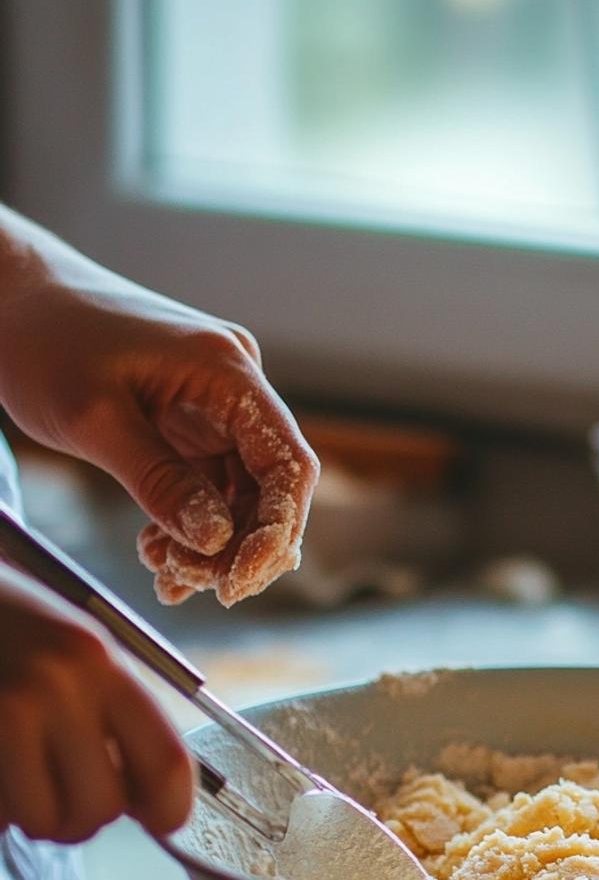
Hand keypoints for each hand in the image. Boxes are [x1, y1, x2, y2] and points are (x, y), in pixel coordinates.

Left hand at [0, 211, 318, 605]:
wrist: (10, 294)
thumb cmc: (43, 339)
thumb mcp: (93, 419)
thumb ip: (159, 482)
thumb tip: (216, 541)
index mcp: (227, 372)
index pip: (289, 463)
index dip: (278, 530)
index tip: (239, 583)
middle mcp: (235, 387)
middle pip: (270, 486)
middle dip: (238, 546)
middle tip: (189, 585)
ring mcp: (215, 406)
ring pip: (239, 494)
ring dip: (210, 545)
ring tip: (165, 576)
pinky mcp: (190, 422)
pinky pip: (209, 485)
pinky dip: (188, 524)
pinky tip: (157, 552)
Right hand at [0, 567, 192, 841]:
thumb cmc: (14, 628)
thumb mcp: (78, 650)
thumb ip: (118, 715)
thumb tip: (146, 798)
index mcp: (100, 662)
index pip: (165, 763)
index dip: (170, 808)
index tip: (161, 821)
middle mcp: (56, 686)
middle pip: (103, 805)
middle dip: (89, 813)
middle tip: (71, 792)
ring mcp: (4, 712)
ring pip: (46, 821)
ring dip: (40, 815)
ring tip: (26, 781)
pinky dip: (2, 810)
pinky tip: (0, 772)